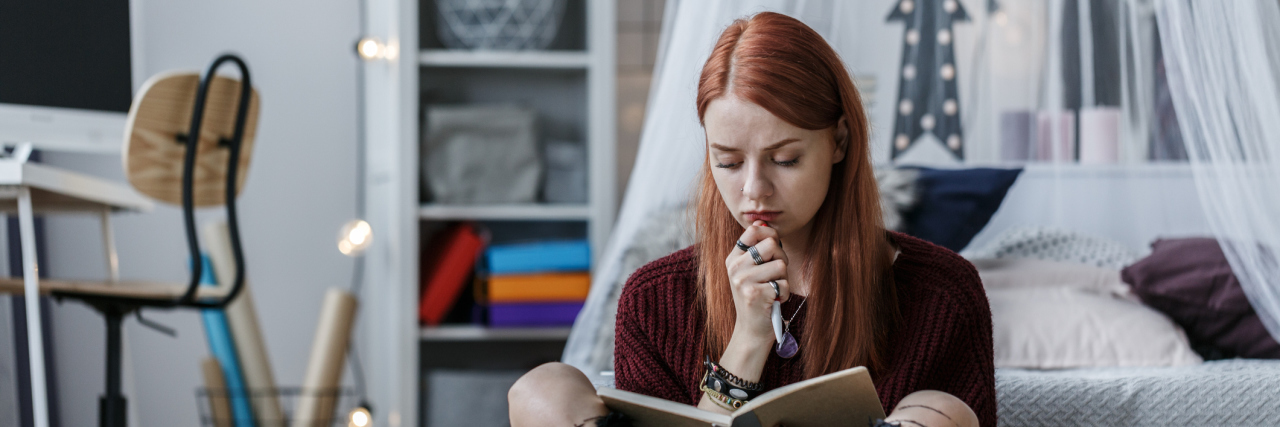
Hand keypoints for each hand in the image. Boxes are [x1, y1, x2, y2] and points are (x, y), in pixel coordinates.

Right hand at [725, 220, 790, 347]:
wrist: (751, 330)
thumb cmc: (756, 296)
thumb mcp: (750, 270)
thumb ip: (756, 247)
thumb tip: (762, 220)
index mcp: (733, 258)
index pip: (753, 230)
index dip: (770, 234)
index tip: (773, 248)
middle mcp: (735, 267)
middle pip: (771, 244)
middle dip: (781, 258)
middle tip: (775, 274)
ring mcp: (743, 281)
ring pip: (780, 264)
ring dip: (783, 278)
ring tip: (772, 289)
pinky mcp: (756, 294)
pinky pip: (783, 283)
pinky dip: (784, 294)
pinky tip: (773, 301)